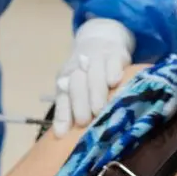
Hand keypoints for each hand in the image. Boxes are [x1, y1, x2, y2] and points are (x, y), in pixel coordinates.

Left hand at [53, 18, 134, 135]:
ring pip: (94, 73)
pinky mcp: (116, 53)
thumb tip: (60, 136)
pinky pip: (113, 61)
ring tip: (100, 109)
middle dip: (80, 103)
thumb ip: (69, 110)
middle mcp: (79, 67)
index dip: (62, 114)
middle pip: (76, 83)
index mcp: (66, 78)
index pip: (63, 96)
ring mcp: (97, 58)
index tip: (62, 133)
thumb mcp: (76, 88)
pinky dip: (113, 71)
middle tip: (85, 121)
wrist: (101, 39)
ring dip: (95, 91)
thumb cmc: (88, 73)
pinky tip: (114, 82)